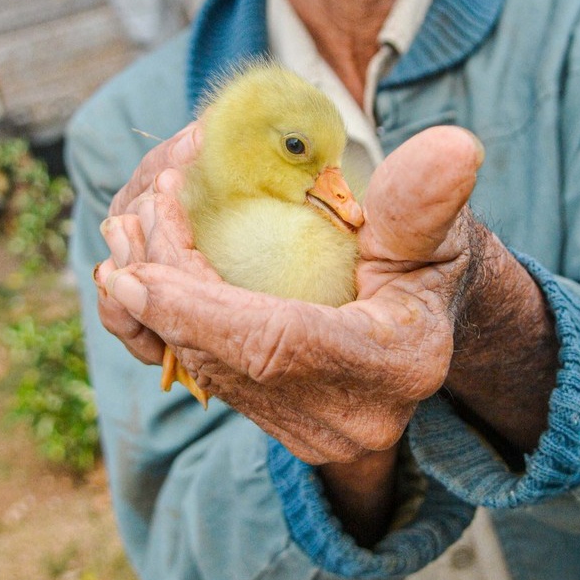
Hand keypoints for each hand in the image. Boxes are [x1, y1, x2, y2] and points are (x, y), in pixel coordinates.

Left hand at [96, 125, 486, 466]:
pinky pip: (215, 379)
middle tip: (128, 222)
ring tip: (125, 239)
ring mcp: (318, 434)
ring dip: (157, 310)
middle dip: (164, 295)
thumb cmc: (430, 255)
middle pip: (229, 360)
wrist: (429, 314)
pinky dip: (175, 329)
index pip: (277, 343)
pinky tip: (141, 281)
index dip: (199, 308)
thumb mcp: (432, 222)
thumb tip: (454, 145)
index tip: (139, 266)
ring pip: (212, 371)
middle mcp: (355, 419)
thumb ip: (424, 195)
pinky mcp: (286, 427)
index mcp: (397, 364)